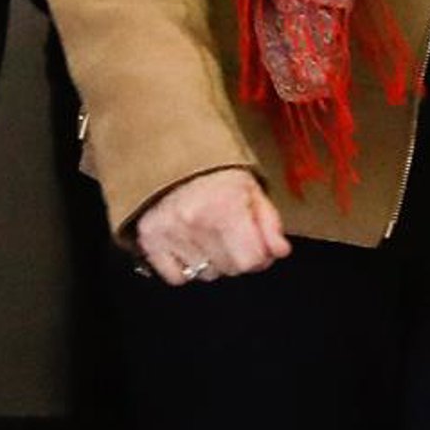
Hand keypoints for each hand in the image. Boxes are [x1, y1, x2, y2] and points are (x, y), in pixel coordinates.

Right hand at [132, 167, 290, 284]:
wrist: (167, 152)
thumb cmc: (212, 168)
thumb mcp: (251, 186)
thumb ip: (270, 221)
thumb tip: (279, 251)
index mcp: (225, 206)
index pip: (251, 261)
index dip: (259, 257)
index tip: (256, 246)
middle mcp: (196, 222)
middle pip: (230, 270)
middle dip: (236, 257)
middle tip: (230, 233)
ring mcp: (170, 232)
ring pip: (205, 275)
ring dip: (211, 261)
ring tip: (207, 234)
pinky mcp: (150, 239)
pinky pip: (176, 277)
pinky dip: (184, 268)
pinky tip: (188, 245)